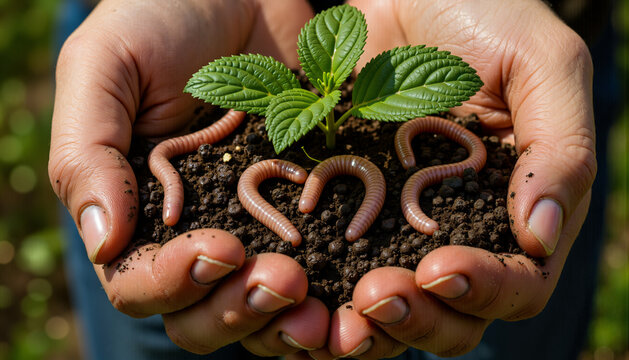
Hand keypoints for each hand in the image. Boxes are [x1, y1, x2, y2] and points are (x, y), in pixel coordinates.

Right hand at [49, 0, 329, 354]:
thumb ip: (87, 152)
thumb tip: (103, 244)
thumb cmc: (158, 16)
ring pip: (265, 303)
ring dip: (291, 317)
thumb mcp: (106, 68)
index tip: (219, 249)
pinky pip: (325, 260)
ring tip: (324, 303)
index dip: (175, 283)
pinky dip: (340, 283)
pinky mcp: (308, 203)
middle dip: (241, 310)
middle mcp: (195, 229)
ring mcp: (256, 221)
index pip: (141, 281)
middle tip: (284, 281)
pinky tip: (363, 283)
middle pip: (206, 311)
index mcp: (136, 212)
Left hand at [297, 0, 594, 356]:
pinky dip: (318, 285)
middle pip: (449, 313)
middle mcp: (459, 229)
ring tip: (334, 310)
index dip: (485, 290)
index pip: (518, 282)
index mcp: (516, 209)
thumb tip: (543, 239)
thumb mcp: (542, 66)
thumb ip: (559, 150)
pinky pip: (333, 261)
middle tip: (375, 296)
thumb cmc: (488, 17)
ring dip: (364, 320)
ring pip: (389, 305)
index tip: (440, 270)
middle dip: (416, 316)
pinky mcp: (348, 205)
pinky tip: (295, 279)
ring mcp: (398, 223)